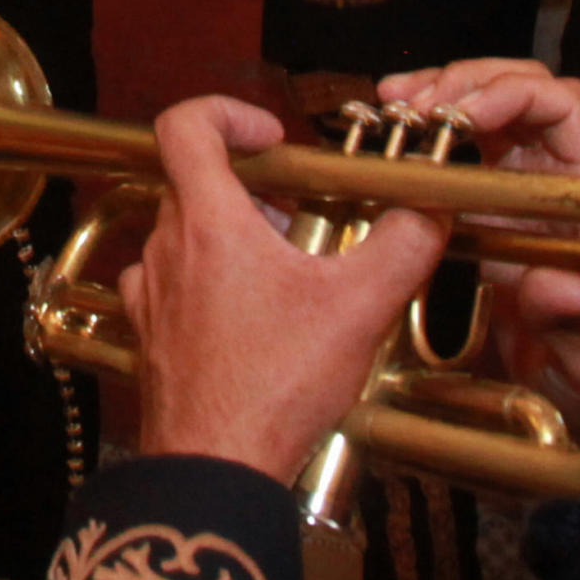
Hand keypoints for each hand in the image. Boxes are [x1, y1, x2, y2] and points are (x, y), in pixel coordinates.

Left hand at [123, 97, 446, 485]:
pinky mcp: (151, 336)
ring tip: (285, 271)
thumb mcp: (358, 309)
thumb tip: (427, 214)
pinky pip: (173, 285)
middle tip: (300, 212)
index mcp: (208, 222)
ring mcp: (152, 294)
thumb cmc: (273, 387)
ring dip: (230, 236)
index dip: (227, 113)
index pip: (185, 126)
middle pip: (193, 182)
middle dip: (250, 186)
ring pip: (183, 235)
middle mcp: (166, 249)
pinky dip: (209, 283)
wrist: (215, 467)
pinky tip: (253, 318)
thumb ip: (402, 248)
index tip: (271, 136)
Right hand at [371, 61, 579, 444]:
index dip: (513, 95)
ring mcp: (525, 184)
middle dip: (466, 83)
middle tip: (415, 107)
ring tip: (395, 102)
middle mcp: (563, 177)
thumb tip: (565, 288)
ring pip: (490, 105)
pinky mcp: (490, 201)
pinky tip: (395, 126)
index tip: (460, 116)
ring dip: (441, 93)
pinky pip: (462, 143)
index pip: (565, 109)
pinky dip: (427, 126)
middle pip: (523, 89)